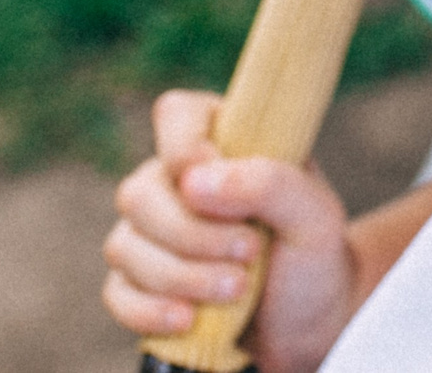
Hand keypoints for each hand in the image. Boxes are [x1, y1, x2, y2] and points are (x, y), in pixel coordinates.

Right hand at [102, 90, 357, 372]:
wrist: (307, 318)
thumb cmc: (311, 252)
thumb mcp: (314, 214)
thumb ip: (269, 183)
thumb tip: (194, 182)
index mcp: (223, 141)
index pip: (176, 113)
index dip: (184, 149)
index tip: (217, 189)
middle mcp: (176, 181)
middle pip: (139, 193)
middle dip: (193, 234)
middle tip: (249, 252)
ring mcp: (151, 233)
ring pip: (124, 246)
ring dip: (182, 276)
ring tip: (237, 289)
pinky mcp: (138, 283)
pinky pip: (118, 292)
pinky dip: (151, 310)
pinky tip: (189, 318)